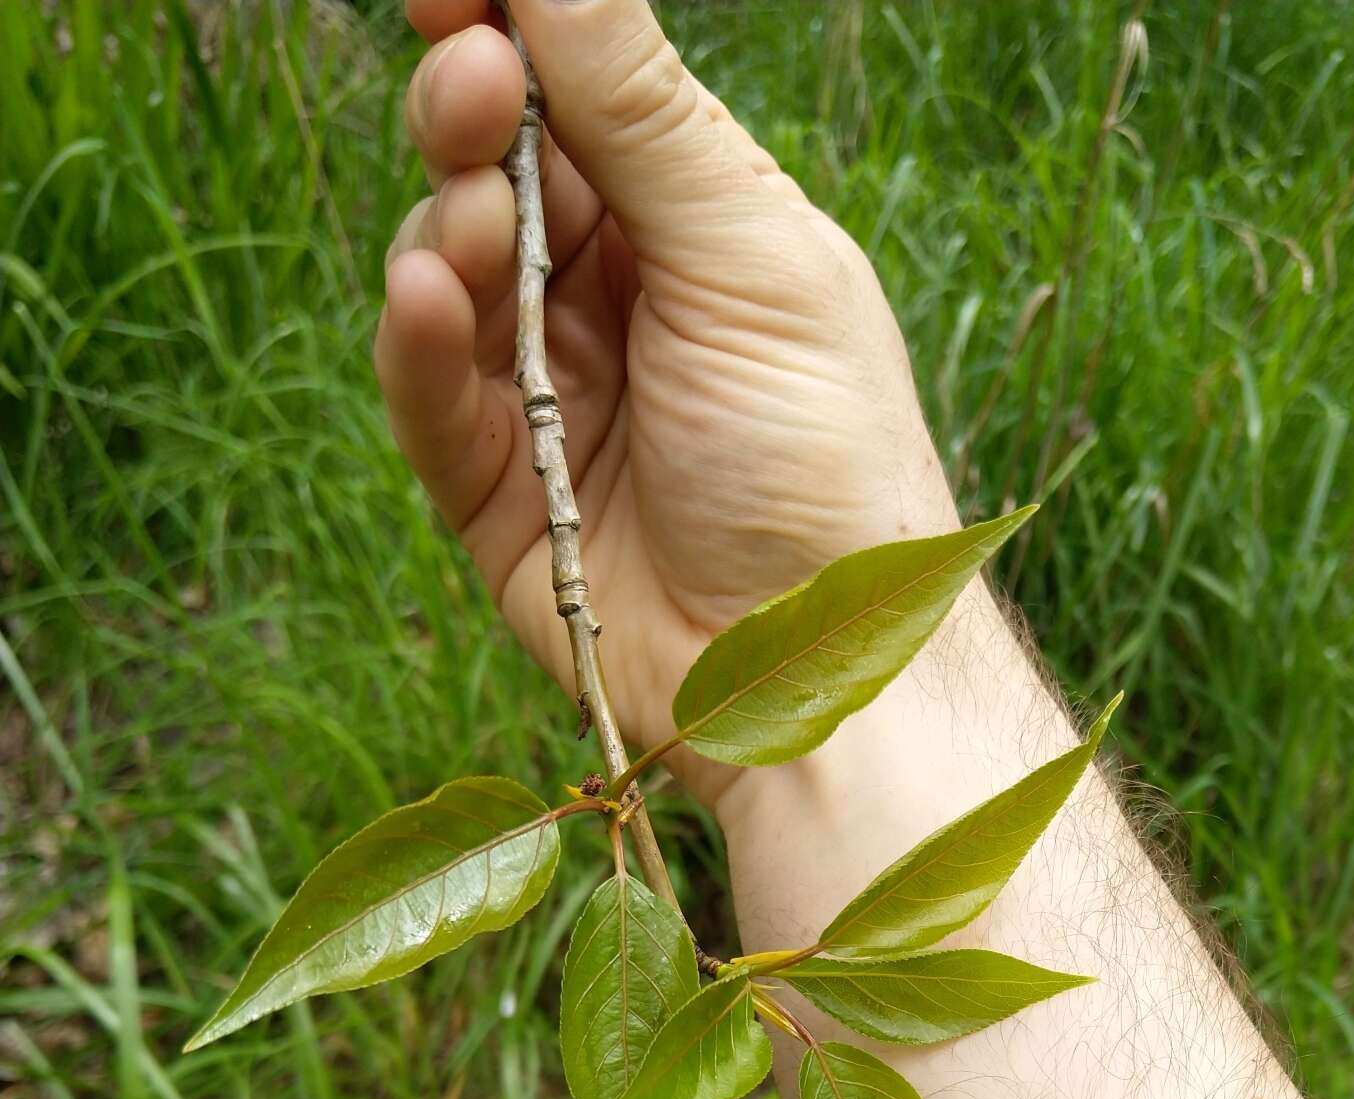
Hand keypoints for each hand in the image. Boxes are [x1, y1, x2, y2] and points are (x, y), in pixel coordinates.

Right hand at [376, 0, 957, 804]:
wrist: (817, 670)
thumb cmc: (826, 460)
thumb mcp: (752, 261)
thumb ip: (646, 114)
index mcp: (697, 232)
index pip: (579, 100)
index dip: (506, 33)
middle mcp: (616, 305)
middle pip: (498, 173)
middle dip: (470, 119)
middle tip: (469, 85)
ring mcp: (551, 400)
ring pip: (450, 278)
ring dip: (450, 235)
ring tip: (477, 231)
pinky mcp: (499, 499)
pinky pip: (431, 404)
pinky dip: (417, 348)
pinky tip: (425, 299)